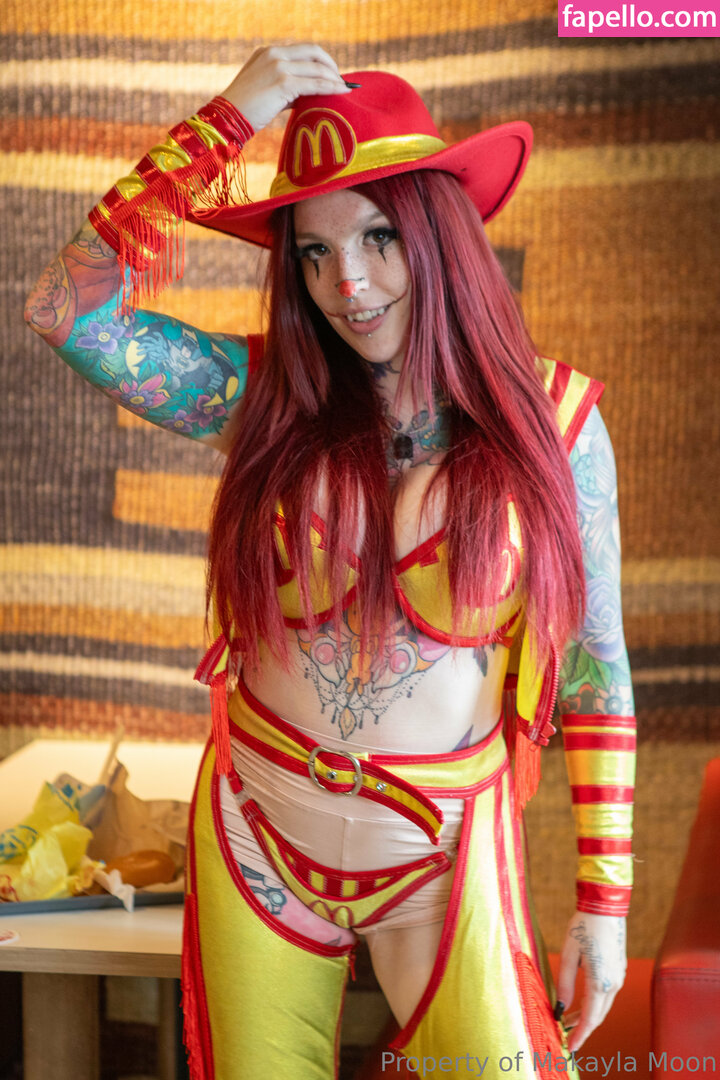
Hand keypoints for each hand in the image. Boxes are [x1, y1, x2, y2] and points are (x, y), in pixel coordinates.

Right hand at [219, 44, 350, 132]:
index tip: (332, 74)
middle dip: (331, 66)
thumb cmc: (245, 111)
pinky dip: (330, 87)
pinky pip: (314, 83)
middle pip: (314, 52)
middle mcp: (274, 54)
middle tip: (342, 81)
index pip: (303, 50)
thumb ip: (286, 87)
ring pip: (316, 68)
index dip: (321, 61)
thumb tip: (308, 94)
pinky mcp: (283, 82)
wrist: (227, 118)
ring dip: (334, 78)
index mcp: (268, 52)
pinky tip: (341, 92)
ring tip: (345, 89)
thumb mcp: (266, 90)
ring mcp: (279, 66)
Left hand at [556, 911, 626, 1051]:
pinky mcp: (618, 969)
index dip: (580, 1035)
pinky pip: (606, 994)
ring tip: (568, 1021)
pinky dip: (594, 1004)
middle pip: (598, 1016)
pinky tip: (581, 1004)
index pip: (590, 1019)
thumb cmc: (584, 927)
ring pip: (603, 1006)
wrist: (605, 907)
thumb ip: (565, 984)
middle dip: (582, 1028)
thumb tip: (561, 1008)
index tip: (570, 1047)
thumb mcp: (568, 954)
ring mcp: (618, 976)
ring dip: (587, 1016)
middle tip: (566, 1036)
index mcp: (600, 983)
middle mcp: (613, 984)